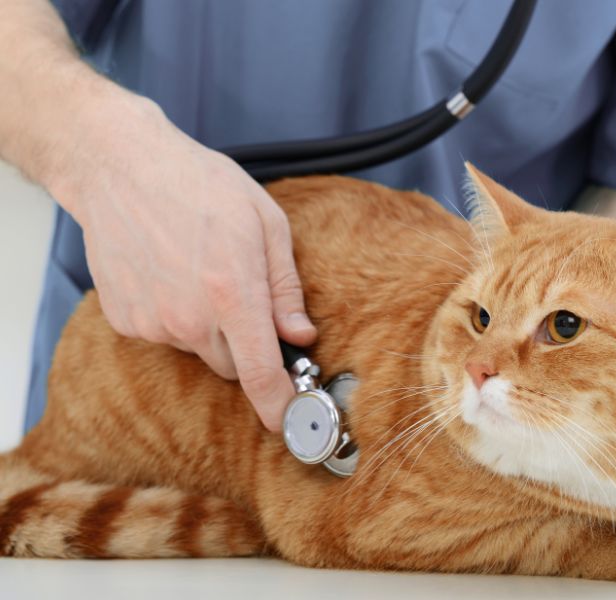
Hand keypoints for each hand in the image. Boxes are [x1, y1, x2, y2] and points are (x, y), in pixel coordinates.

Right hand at [46, 92, 315, 430]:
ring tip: (200, 271)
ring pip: (198, 350)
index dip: (280, 406)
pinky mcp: (126, 321)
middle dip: (246, 344)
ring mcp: (153, 323)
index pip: (261, 373)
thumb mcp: (267, 223)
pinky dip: (175, 316)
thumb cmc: (201, 185)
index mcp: (233, 294)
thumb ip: (286, 289)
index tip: (290, 425)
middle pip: (233, 366)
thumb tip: (300, 335)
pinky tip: (170, 275)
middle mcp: (190, 318)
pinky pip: (165, 336)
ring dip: (208, 327)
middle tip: (241, 298)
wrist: (120, 167)